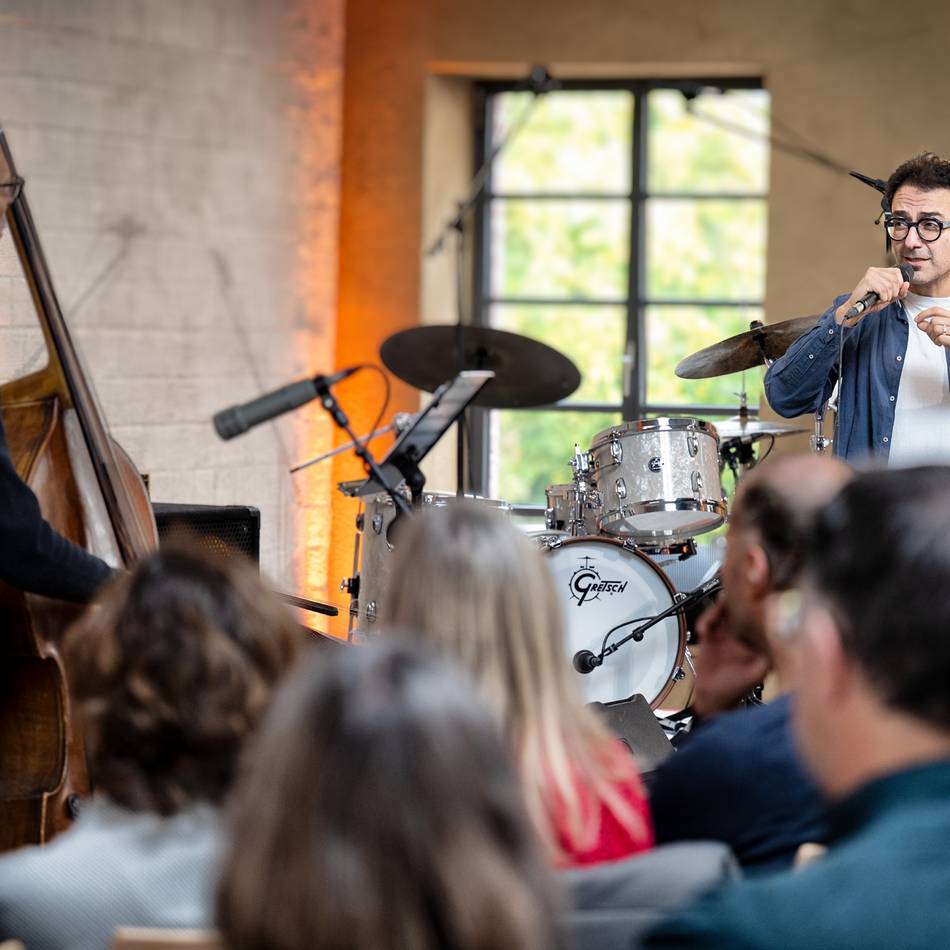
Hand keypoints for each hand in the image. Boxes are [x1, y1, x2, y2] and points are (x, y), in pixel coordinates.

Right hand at [691, 598, 770, 718]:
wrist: (711, 699)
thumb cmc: (736, 690)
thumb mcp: (756, 673)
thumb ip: (765, 656)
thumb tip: (775, 638)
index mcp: (757, 642)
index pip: (758, 616)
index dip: (755, 605)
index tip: (751, 597)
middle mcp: (743, 635)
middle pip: (740, 609)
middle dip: (735, 600)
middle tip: (729, 596)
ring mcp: (726, 635)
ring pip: (723, 612)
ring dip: (718, 608)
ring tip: (714, 613)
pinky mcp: (710, 637)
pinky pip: (707, 622)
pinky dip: (704, 621)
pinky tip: (704, 629)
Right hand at [835, 266, 909, 326]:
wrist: (856, 308)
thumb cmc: (870, 302)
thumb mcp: (889, 297)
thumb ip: (900, 291)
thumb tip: (906, 284)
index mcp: (879, 271)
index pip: (897, 272)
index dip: (898, 284)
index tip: (892, 292)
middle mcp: (874, 270)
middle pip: (895, 280)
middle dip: (893, 292)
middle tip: (885, 297)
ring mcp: (870, 275)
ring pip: (890, 285)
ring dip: (887, 296)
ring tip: (880, 298)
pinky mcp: (867, 281)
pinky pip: (883, 289)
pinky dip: (883, 297)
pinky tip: (877, 299)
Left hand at [916, 307, 949, 348]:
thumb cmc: (949, 337)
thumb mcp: (941, 330)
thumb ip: (930, 326)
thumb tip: (919, 323)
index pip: (936, 310)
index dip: (924, 314)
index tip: (916, 319)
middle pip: (934, 321)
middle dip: (930, 330)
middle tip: (934, 336)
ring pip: (936, 329)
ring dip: (933, 337)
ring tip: (938, 340)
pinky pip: (940, 337)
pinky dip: (938, 341)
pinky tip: (941, 343)